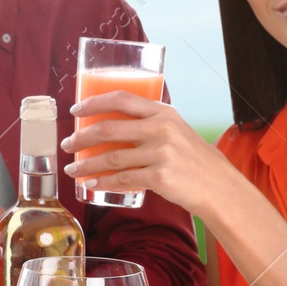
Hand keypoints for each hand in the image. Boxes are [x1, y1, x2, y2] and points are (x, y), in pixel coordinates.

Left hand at [62, 91, 233, 214]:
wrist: (219, 186)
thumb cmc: (193, 159)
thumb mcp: (175, 130)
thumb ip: (148, 125)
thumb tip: (108, 127)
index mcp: (163, 112)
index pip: (121, 99)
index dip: (94, 102)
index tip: (76, 110)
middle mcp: (161, 129)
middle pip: (108, 129)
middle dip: (81, 138)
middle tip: (68, 145)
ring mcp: (161, 153)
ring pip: (111, 158)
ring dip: (86, 165)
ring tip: (73, 170)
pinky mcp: (160, 177)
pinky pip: (123, 179)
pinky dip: (103, 182)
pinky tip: (91, 183)